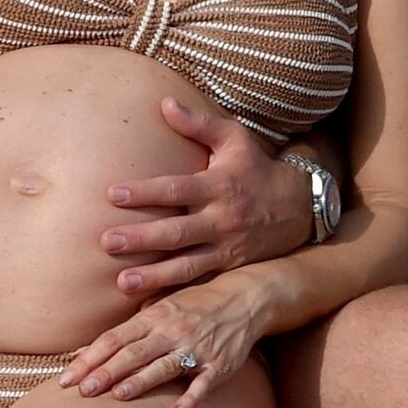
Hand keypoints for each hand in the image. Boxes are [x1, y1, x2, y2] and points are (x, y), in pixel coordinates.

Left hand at [57, 272, 277, 407]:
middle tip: (83, 390)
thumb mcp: (158, 307)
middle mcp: (172, 331)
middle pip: (133, 353)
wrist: (244, 297)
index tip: (67, 376)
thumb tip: (84, 350)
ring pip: (164, 366)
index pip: (114, 338)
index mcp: (153, 317)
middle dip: (107, 372)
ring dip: (141, 381)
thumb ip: (126, 329)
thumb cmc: (193, 304)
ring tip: (119, 395)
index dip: (89, 357)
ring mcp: (196, 348)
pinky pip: (203, 384)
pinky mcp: (219, 364)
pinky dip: (190, 398)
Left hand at [101, 97, 314, 295]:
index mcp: (218, 186)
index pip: (176, 189)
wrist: (300, 207)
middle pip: (177, 232)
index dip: (145, 192)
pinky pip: (199, 285)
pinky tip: (148, 305)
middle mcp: (221, 220)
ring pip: (186, 266)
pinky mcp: (229, 269)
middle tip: (106, 242)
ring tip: (122, 282)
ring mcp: (226, 249)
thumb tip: (164, 102)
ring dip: (153, 276)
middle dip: (141, 238)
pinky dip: (175, 296)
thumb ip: (198, 123)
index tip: (112, 194)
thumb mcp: (234, 138)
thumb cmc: (256, 167)